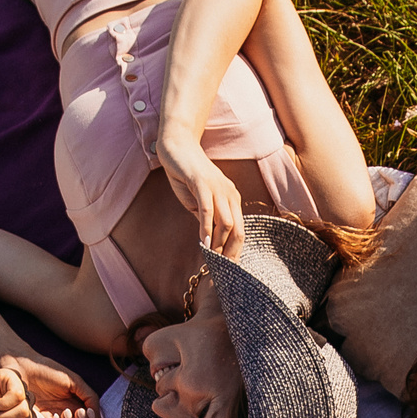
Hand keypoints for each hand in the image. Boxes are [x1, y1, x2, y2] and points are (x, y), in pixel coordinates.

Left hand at [7, 353, 103, 417]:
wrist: (23, 371)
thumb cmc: (47, 372)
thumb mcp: (73, 381)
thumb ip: (90, 396)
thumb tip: (98, 414)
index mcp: (77, 404)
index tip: (87, 411)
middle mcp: (68, 415)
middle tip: (77, 412)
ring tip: (65, 413)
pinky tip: (53, 416)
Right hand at [159, 131, 246, 257]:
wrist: (177, 147)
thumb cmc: (186, 174)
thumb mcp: (198, 201)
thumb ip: (206, 218)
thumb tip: (209, 239)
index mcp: (232, 198)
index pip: (239, 230)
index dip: (235, 251)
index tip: (229, 269)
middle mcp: (230, 193)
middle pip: (238, 229)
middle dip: (231, 252)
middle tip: (223, 271)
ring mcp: (218, 188)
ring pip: (226, 222)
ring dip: (219, 244)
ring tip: (212, 259)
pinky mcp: (203, 182)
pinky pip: (208, 210)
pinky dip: (206, 228)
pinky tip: (203, 243)